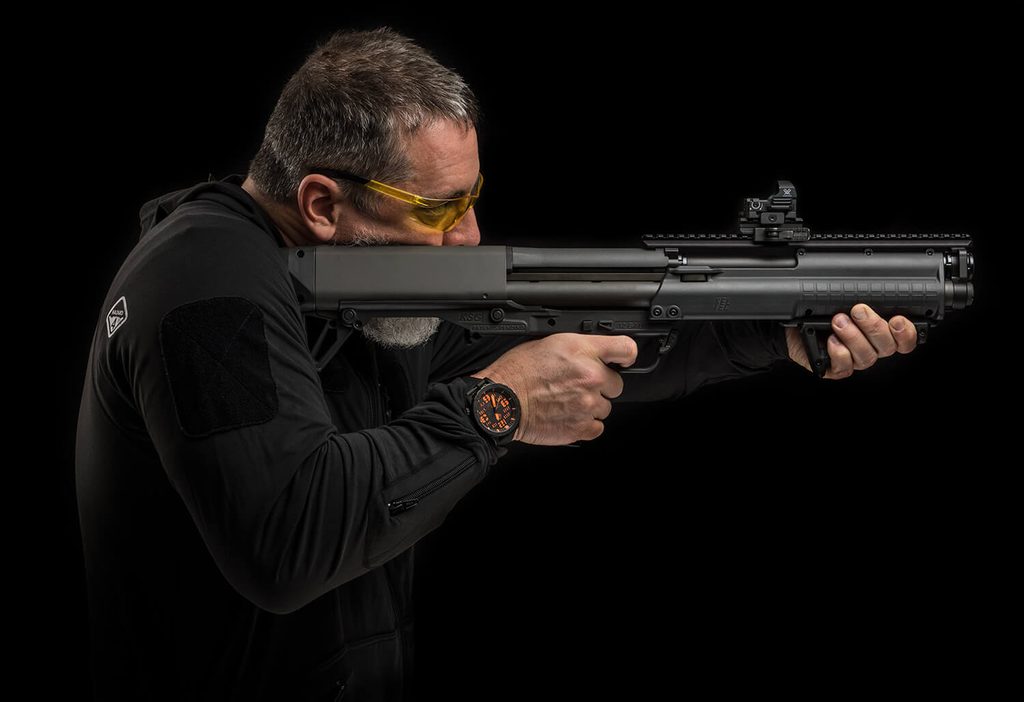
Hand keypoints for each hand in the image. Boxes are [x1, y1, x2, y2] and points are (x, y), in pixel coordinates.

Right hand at [473, 333, 637, 444]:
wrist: (501, 401)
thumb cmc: (517, 372)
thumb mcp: (548, 343)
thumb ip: (579, 348)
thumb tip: (594, 353)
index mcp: (582, 351)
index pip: (625, 349)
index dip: (626, 356)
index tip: (622, 361)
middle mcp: (590, 376)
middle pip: (617, 384)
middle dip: (601, 385)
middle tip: (576, 385)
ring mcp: (588, 404)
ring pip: (606, 407)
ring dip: (591, 406)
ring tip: (567, 401)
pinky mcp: (582, 428)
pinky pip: (598, 427)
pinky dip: (586, 424)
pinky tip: (568, 416)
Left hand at [786, 304, 918, 378]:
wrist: (796, 324)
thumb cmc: (824, 311)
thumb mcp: (845, 299)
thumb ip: (864, 297)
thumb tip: (874, 287)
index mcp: (881, 333)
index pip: (904, 340)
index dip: (906, 333)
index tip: (897, 320)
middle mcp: (871, 349)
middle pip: (886, 347)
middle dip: (874, 327)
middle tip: (858, 310)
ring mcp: (854, 360)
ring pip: (866, 357)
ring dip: (853, 337)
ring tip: (838, 321)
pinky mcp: (835, 369)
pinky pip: (844, 367)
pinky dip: (839, 352)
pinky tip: (831, 340)